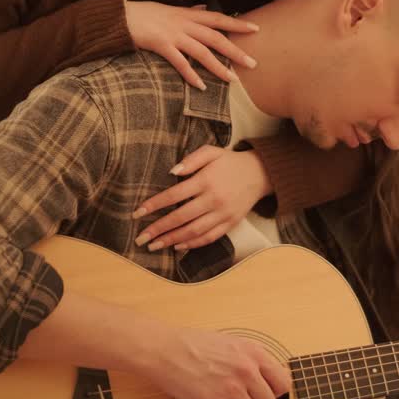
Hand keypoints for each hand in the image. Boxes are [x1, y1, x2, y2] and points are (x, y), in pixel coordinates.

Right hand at [124, 0, 258, 88]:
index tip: (256, 29)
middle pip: (216, 37)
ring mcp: (173, 34)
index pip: (218, 18)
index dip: (237, 24)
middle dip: (236, 51)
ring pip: (202, 52)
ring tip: (232, 80)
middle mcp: (184, 23)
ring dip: (218, 67)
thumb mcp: (170, 8)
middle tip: (253, 63)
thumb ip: (189, 10)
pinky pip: (179, 62)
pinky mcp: (160, 44)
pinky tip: (201, 86)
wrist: (120, 15)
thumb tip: (203, 7)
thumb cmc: (145, 13)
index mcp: (188, 14)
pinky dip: (191, 74)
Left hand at [132, 146, 273, 250]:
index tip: (137, 213)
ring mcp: (223, 213)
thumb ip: (191, 159)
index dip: (154, 205)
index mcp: (206, 180)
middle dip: (158, 229)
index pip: (174, 195)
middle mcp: (214, 199)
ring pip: (193, 231)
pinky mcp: (231, 223)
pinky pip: (209, 237)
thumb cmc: (230, 162)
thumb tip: (172, 172)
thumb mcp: (212, 152)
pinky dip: (192, 244)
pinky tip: (177, 246)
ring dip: (171, 240)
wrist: (260, 173)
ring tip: (154, 245)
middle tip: (140, 238)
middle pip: (181, 217)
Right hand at [144, 324, 291, 398]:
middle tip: (239, 396)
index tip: (264, 391)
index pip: (283, 383)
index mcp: (254, 353)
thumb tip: (269, 379)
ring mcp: (231, 389)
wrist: (166, 350)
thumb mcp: (232, 342)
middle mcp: (247, 371)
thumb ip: (253, 359)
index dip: (273, 390)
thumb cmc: (195, 344)